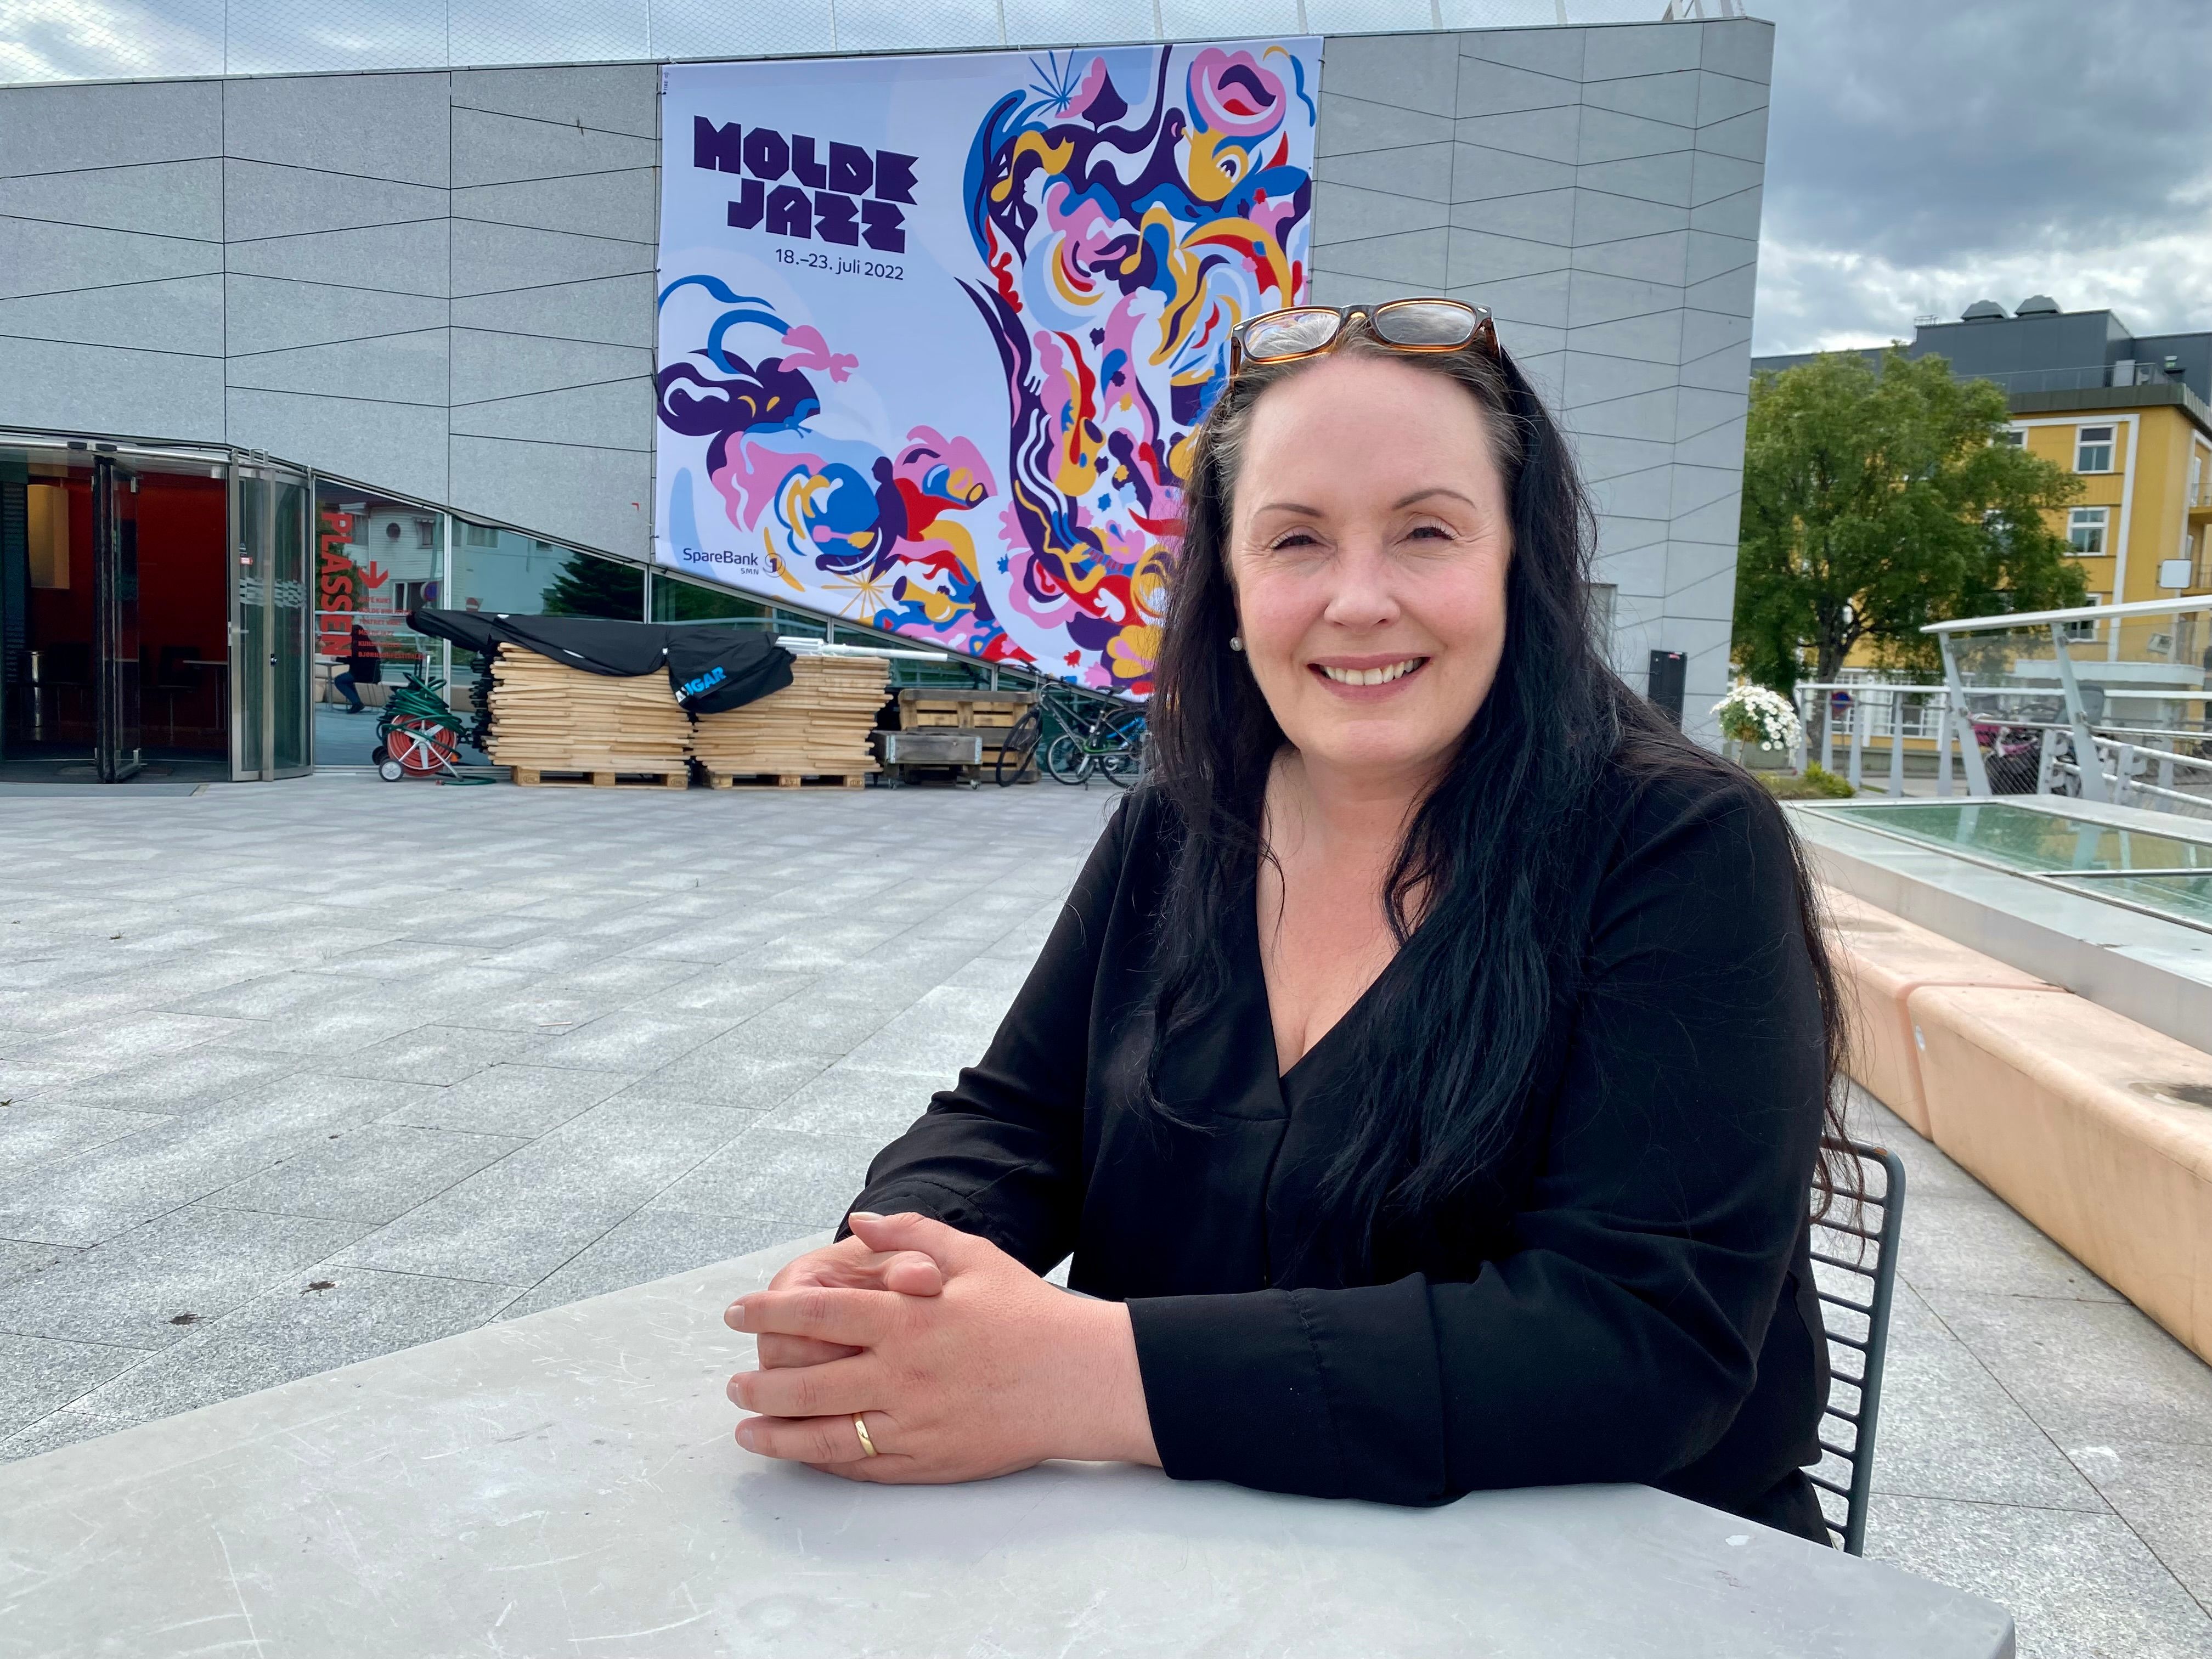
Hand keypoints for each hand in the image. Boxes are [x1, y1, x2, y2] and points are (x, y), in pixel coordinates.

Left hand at [723, 1212, 1158, 1482]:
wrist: (1080, 1378)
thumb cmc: (1028, 1312)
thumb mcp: (973, 1256)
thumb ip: (911, 1233)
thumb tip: (857, 1222)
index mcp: (906, 1319)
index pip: (815, 1315)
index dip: (766, 1313)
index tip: (735, 1313)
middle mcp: (900, 1374)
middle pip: (806, 1382)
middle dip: (760, 1382)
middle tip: (733, 1381)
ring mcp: (912, 1423)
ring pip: (823, 1434)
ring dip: (776, 1432)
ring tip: (745, 1427)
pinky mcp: (927, 1461)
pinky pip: (861, 1466)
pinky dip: (822, 1461)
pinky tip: (799, 1454)